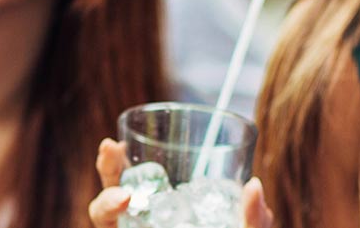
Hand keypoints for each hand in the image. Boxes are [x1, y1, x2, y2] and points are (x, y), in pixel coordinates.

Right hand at [87, 138, 274, 227]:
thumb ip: (253, 220)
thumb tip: (254, 184)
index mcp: (170, 215)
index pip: (146, 183)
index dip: (127, 162)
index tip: (119, 141)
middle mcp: (146, 227)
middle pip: (117, 194)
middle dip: (108, 170)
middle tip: (110, 149)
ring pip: (105, 219)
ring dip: (105, 203)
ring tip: (122, 199)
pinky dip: (109, 219)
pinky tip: (120, 210)